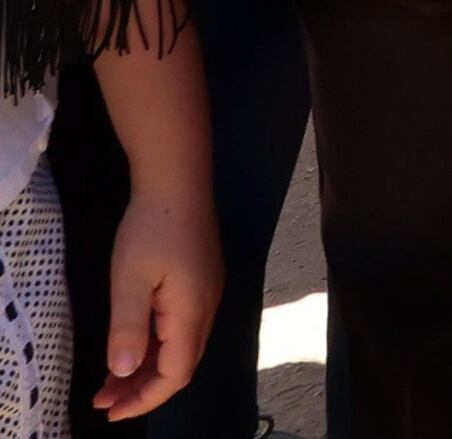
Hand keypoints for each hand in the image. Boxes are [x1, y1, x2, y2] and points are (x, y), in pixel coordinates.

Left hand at [92, 184, 209, 418]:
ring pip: (180, 347)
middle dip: (143, 389)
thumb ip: (128, 328)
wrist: (178, 181)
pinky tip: (132, 347)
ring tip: (110, 383)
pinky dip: (155, 348)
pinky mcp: (200, 282)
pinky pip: (180, 329)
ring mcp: (206, 294)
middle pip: (181, 364)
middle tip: (103, 402)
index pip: (176, 372)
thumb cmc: (152, 229)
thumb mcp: (129, 280)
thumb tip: (123, 373)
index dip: (146, 398)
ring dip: (147, 370)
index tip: (112, 412)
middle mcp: (206, 308)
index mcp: (191, 311)